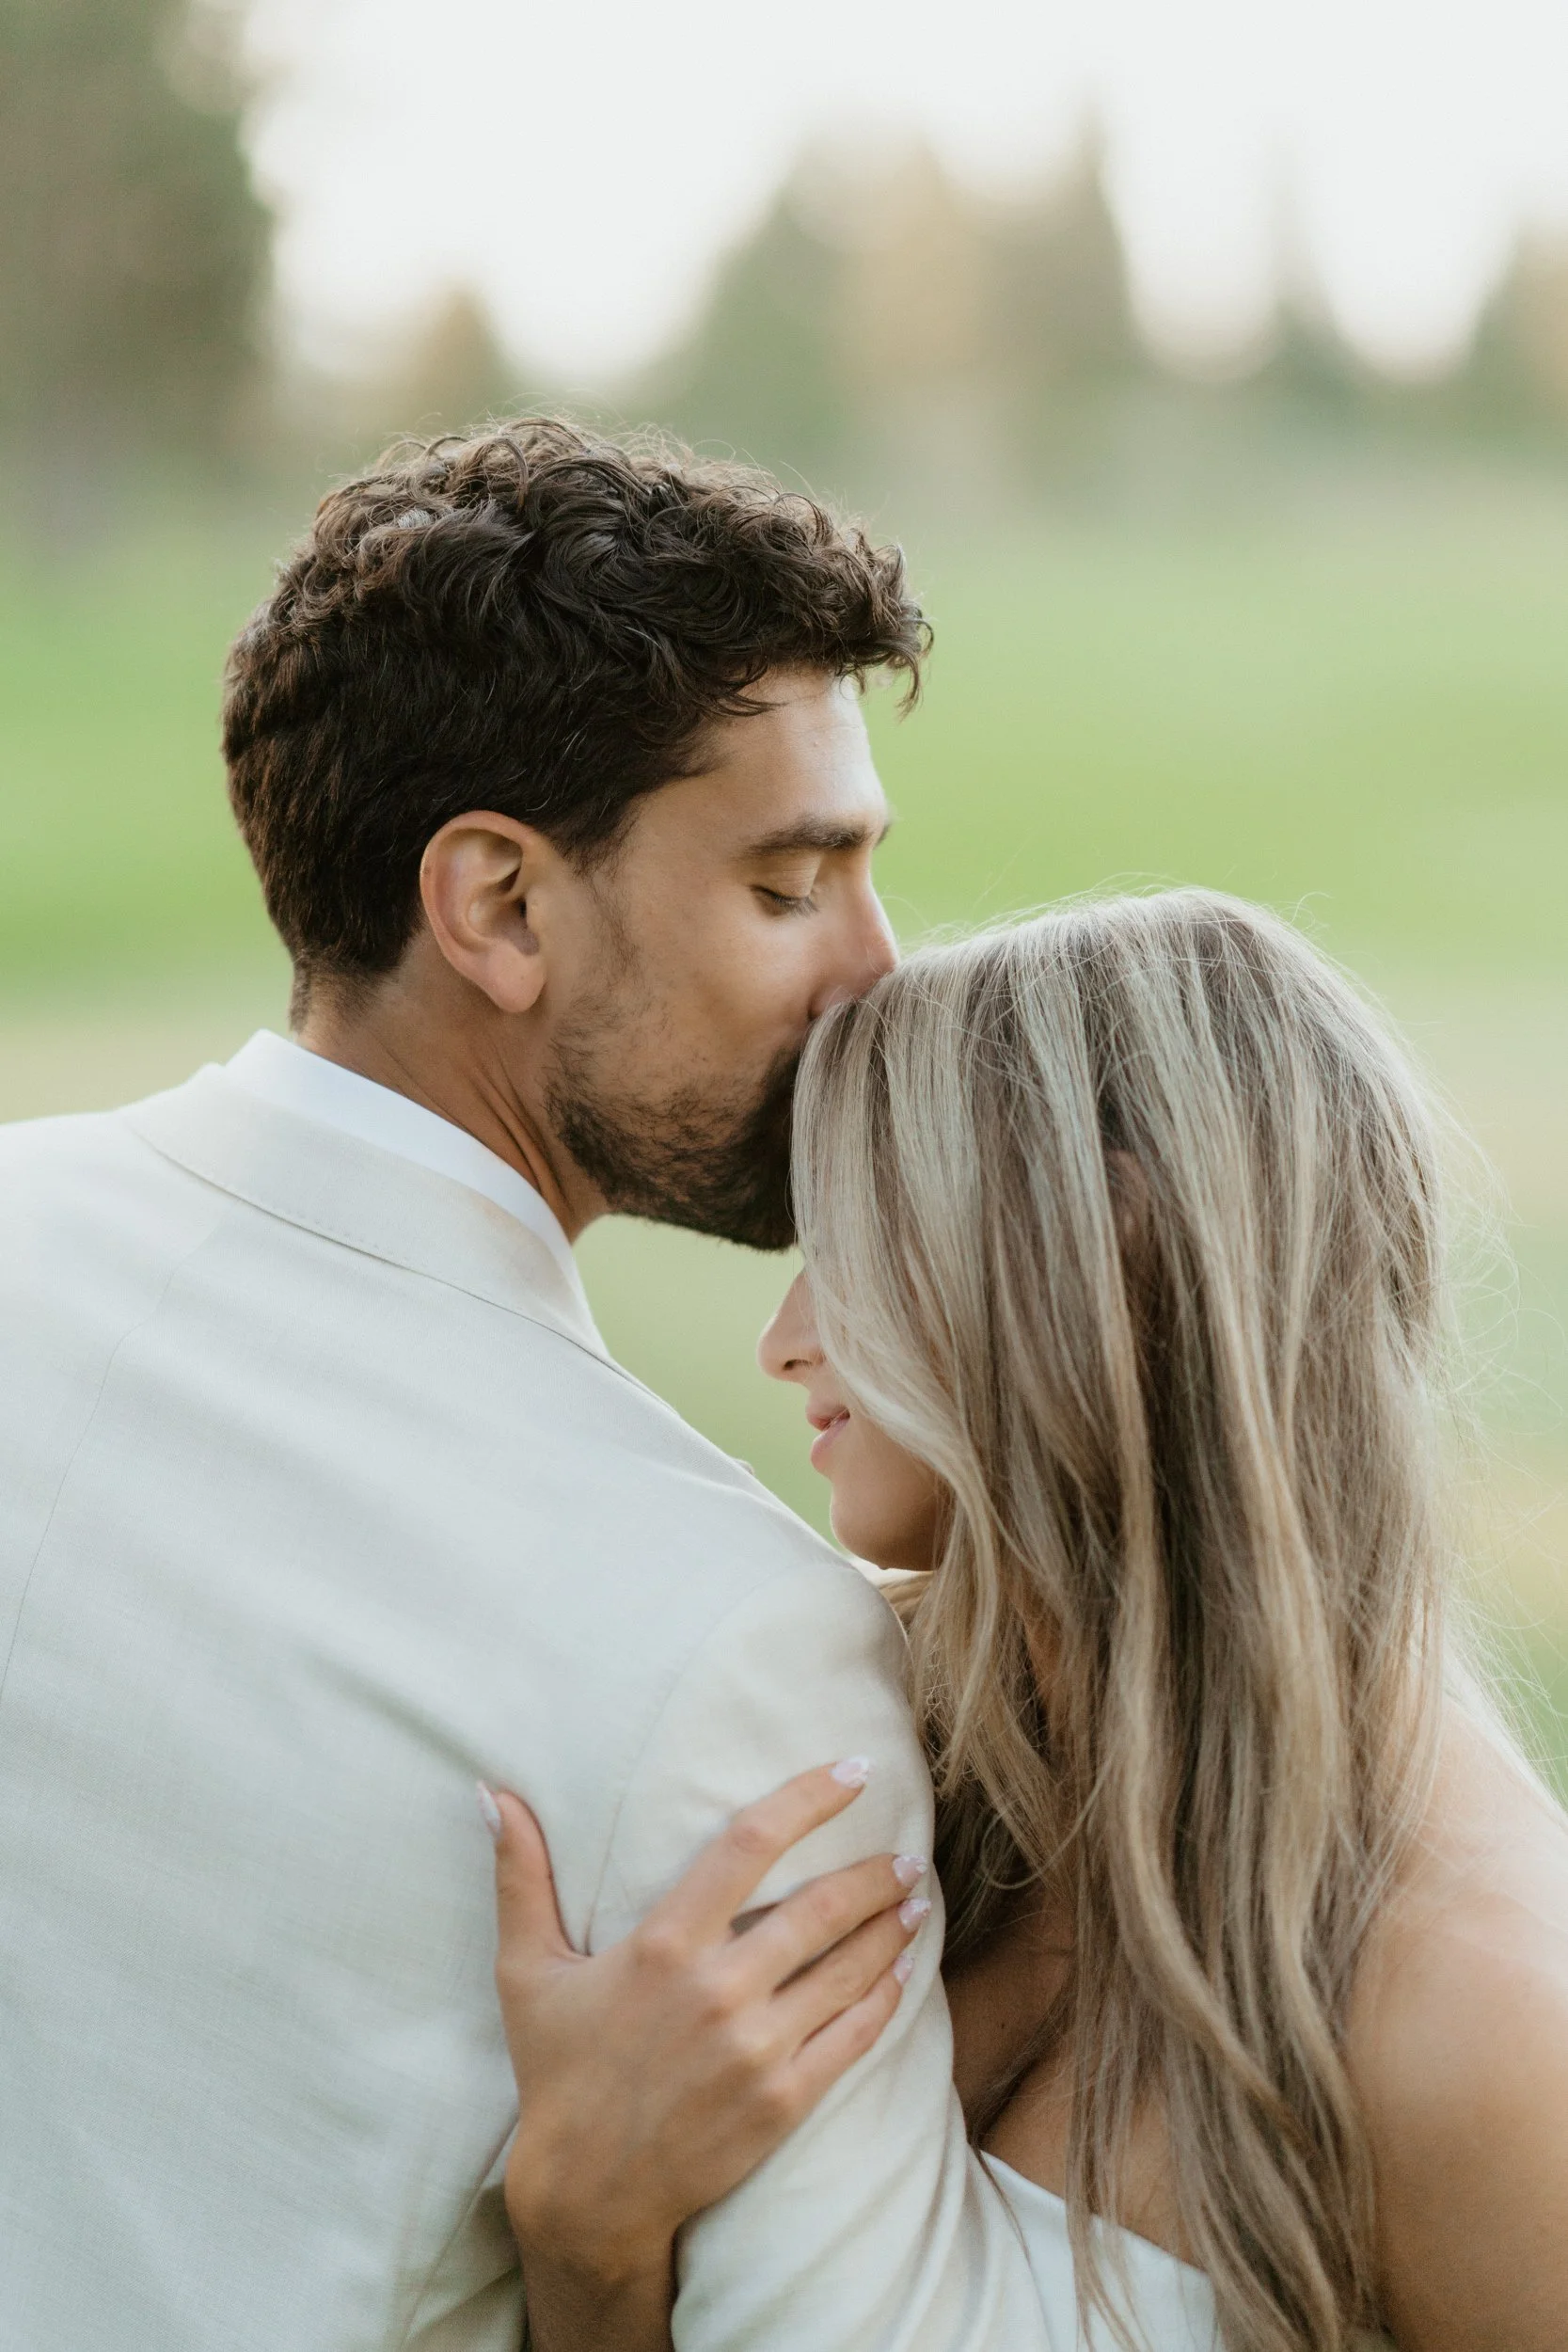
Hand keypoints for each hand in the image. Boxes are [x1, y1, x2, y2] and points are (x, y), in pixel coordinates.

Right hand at [486, 1761, 929, 2337]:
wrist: (586, 2194)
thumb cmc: (556, 2072)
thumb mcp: (526, 1970)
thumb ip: (520, 1876)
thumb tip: (493, 1794)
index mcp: (663, 1944)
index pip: (750, 1844)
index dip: (808, 1799)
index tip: (852, 1771)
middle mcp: (718, 1989)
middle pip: (820, 1907)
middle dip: (873, 1874)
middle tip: (905, 1853)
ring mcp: (757, 2048)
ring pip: (848, 1969)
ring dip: (892, 1929)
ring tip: (917, 1901)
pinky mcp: (784, 2101)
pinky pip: (853, 2037)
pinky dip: (886, 1998)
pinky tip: (903, 1973)